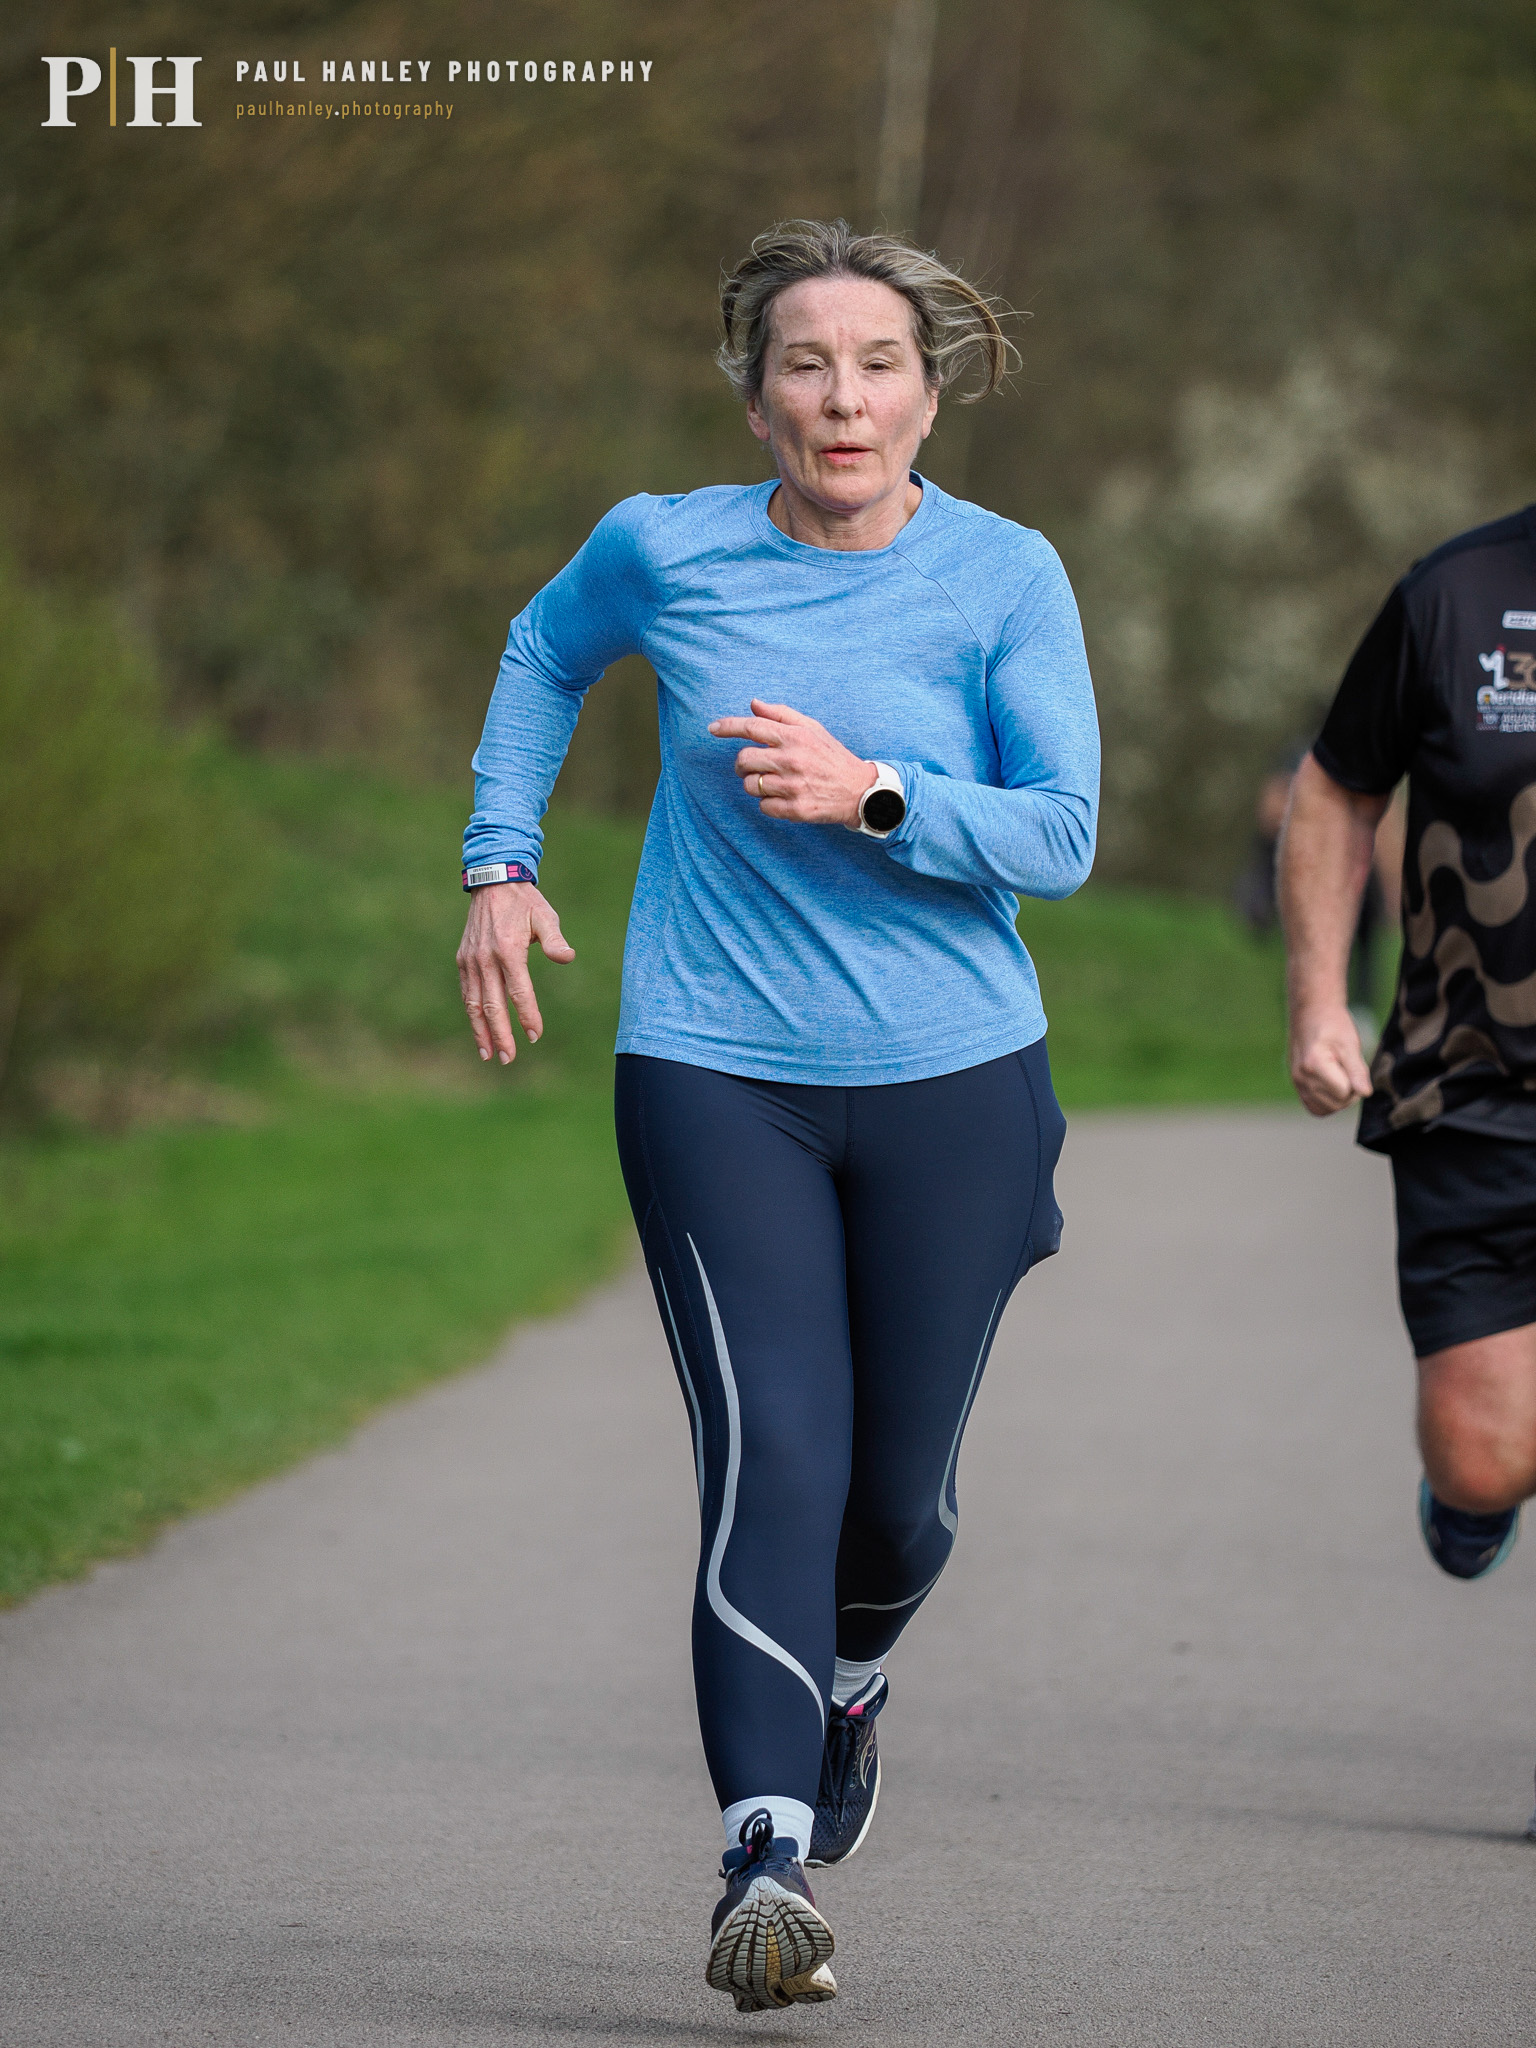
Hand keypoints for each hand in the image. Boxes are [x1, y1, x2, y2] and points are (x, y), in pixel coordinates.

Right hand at [456, 881, 574, 1063]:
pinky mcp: (463, 960)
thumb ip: (555, 940)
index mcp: (509, 950)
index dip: (527, 1016)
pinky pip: (467, 992)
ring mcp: (471, 960)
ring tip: (489, 1054)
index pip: (519, 992)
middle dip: (501, 1035)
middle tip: (509, 1059)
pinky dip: (471, 1013)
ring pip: (474, 1004)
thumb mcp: (545, 916)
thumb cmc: (525, 902)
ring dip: (481, 1031)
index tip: (535, 1035)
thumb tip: (568, 957)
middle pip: (493, 1005)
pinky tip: (478, 1031)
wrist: (493, 880)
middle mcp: (486, 958)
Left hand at [707, 699, 876, 825]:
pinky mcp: (795, 809)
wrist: (859, 791)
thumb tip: (753, 703)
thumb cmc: (831, 757)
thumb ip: (780, 715)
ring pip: (750, 785)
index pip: (752, 727)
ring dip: (755, 784)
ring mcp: (793, 786)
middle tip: (753, 765)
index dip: (728, 726)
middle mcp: (791, 760)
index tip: (712, 728)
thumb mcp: (812, 729)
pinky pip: (763, 806)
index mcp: (794, 737)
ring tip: (772, 782)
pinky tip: (783, 798)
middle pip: (744, 759)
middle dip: (743, 763)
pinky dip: (768, 803)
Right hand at [1289, 1003, 1373, 1116]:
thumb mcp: (1350, 1044)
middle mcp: (1301, 1076)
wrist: (1311, 1012)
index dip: (1355, 1082)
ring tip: (1340, 1076)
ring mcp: (1297, 1082)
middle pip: (1336, 1104)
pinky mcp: (1297, 1085)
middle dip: (1349, 1092)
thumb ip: (1357, 1071)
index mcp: (1314, 1064)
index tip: (1353, 1064)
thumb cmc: (1333, 1025)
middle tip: (1349, 1069)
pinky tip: (1333, 1086)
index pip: (1344, 1092)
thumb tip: (1366, 1094)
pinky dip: (1327, 1103)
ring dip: (1338, 1098)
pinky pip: (1314, 1108)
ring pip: (1326, 1109)